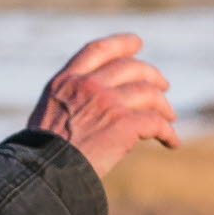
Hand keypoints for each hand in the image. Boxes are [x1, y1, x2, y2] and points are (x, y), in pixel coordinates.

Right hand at [26, 32, 179, 176]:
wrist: (45, 172)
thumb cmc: (41, 154)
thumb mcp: (47, 114)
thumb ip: (68, 101)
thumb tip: (87, 108)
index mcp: (66, 81)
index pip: (98, 50)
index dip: (120, 43)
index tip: (137, 42)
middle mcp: (88, 86)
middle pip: (131, 68)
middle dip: (152, 75)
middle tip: (163, 86)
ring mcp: (108, 102)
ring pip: (149, 94)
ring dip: (163, 106)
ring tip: (170, 118)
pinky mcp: (124, 124)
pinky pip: (157, 123)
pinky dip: (168, 133)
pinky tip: (172, 142)